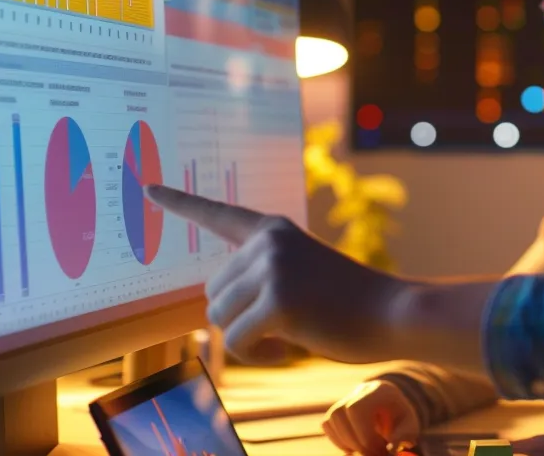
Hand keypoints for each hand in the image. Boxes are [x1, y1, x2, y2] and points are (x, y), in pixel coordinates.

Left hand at [145, 184, 408, 363]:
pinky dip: (256, 355)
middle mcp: (268, 242)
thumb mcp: (302, 275)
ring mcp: (272, 268)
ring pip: (218, 317)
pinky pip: (236, 341)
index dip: (180, 203)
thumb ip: (262, 276)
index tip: (148, 188)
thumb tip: (216, 310)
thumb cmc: (351, 303)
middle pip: (212, 292)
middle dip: (237, 318)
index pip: (218, 214)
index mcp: (274, 230)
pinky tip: (288, 348)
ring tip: (287, 336)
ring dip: (246, 338)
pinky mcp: (277, 301)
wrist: (395, 312)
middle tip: (281, 326)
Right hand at [321, 379, 419, 455]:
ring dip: (347, 442)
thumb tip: (391, 450)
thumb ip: (403, 436)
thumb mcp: (410, 425)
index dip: (363, 434)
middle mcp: (358, 390)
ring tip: (367, 449)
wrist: (391, 407)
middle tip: (374, 454)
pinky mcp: (336, 410)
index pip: (357, 408)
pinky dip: (338, 440)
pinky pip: (326, 425)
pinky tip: (354, 447)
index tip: (379, 450)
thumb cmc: (400, 417)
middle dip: (356, 441)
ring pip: (331, 420)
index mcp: (378, 390)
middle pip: (340, 414)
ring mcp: (344, 398)